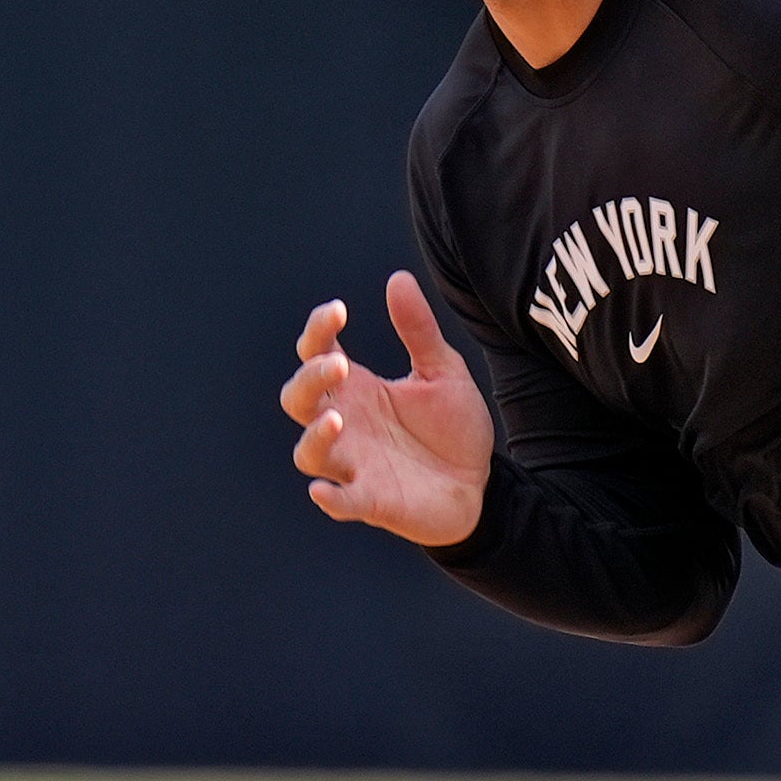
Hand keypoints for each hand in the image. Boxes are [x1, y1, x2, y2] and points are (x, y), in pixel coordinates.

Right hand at [282, 272, 492, 547]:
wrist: (482, 485)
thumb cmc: (453, 429)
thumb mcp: (443, 372)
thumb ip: (419, 331)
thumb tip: (398, 278)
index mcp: (357, 389)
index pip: (315, 353)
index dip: (318, 330)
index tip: (340, 310)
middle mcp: (346, 424)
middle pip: (298, 399)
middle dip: (310, 380)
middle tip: (340, 365)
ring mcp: (354, 463)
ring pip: (308, 453)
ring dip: (316, 436)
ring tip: (338, 420)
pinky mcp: (371, 501)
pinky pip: (340, 502)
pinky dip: (330, 498)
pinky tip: (324, 491)